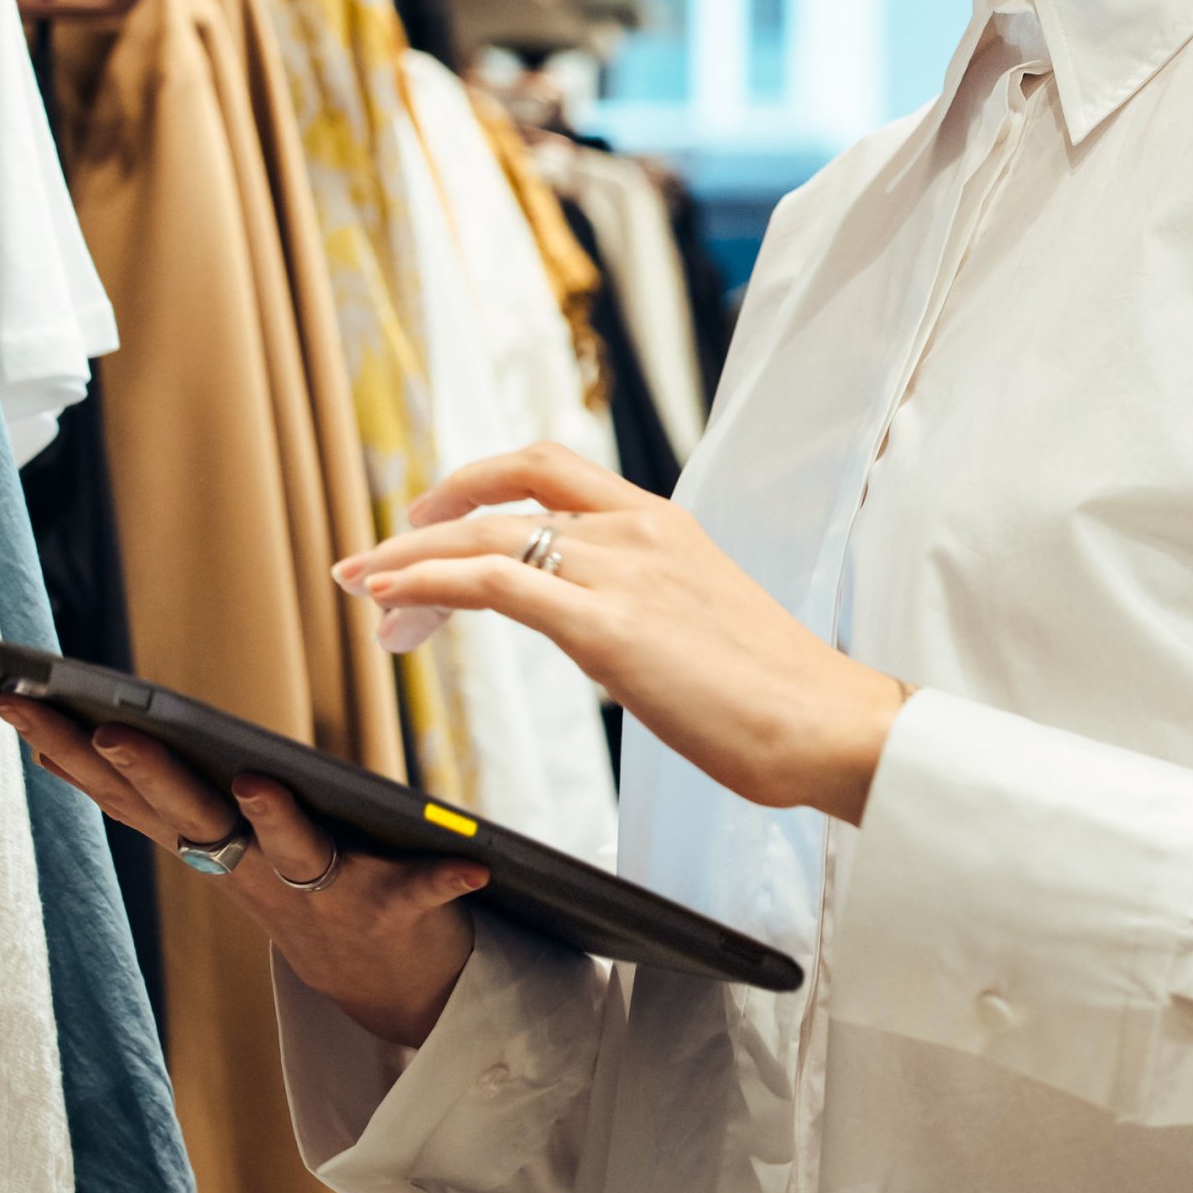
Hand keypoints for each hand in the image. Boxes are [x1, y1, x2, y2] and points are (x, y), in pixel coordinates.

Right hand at [0, 697, 486, 1048]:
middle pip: (193, 818)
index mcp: (210, 843)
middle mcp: (254, 869)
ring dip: (276, 821)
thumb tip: (78, 735)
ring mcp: (321, 894)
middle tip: (112, 730)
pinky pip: (420, 892)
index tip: (13, 695)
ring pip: (293, 853)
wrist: (387, 983)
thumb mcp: (223, 840)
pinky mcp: (395, 911)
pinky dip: (443, 878)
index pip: (126, 791)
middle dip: (151, 775)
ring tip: (261, 782)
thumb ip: (166, 792)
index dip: (66, 749)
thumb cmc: (300, 883)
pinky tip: (470, 863)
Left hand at [335, 442, 907, 825]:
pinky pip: (493, 582)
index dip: (477, 481)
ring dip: (407, 557)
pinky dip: (429, 582)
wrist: (828, 724)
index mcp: (665, 524)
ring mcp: (622, 571)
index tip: (431, 515)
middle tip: (376, 561)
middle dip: (423, 521)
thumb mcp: (704, 625)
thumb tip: (610, 636)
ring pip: (484, 534)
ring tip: (364, 586)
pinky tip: (393, 600)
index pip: (551, 468)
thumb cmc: (779, 695)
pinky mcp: (606, 625)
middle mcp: (638, 531)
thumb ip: (649, 610)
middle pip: (503, 493)